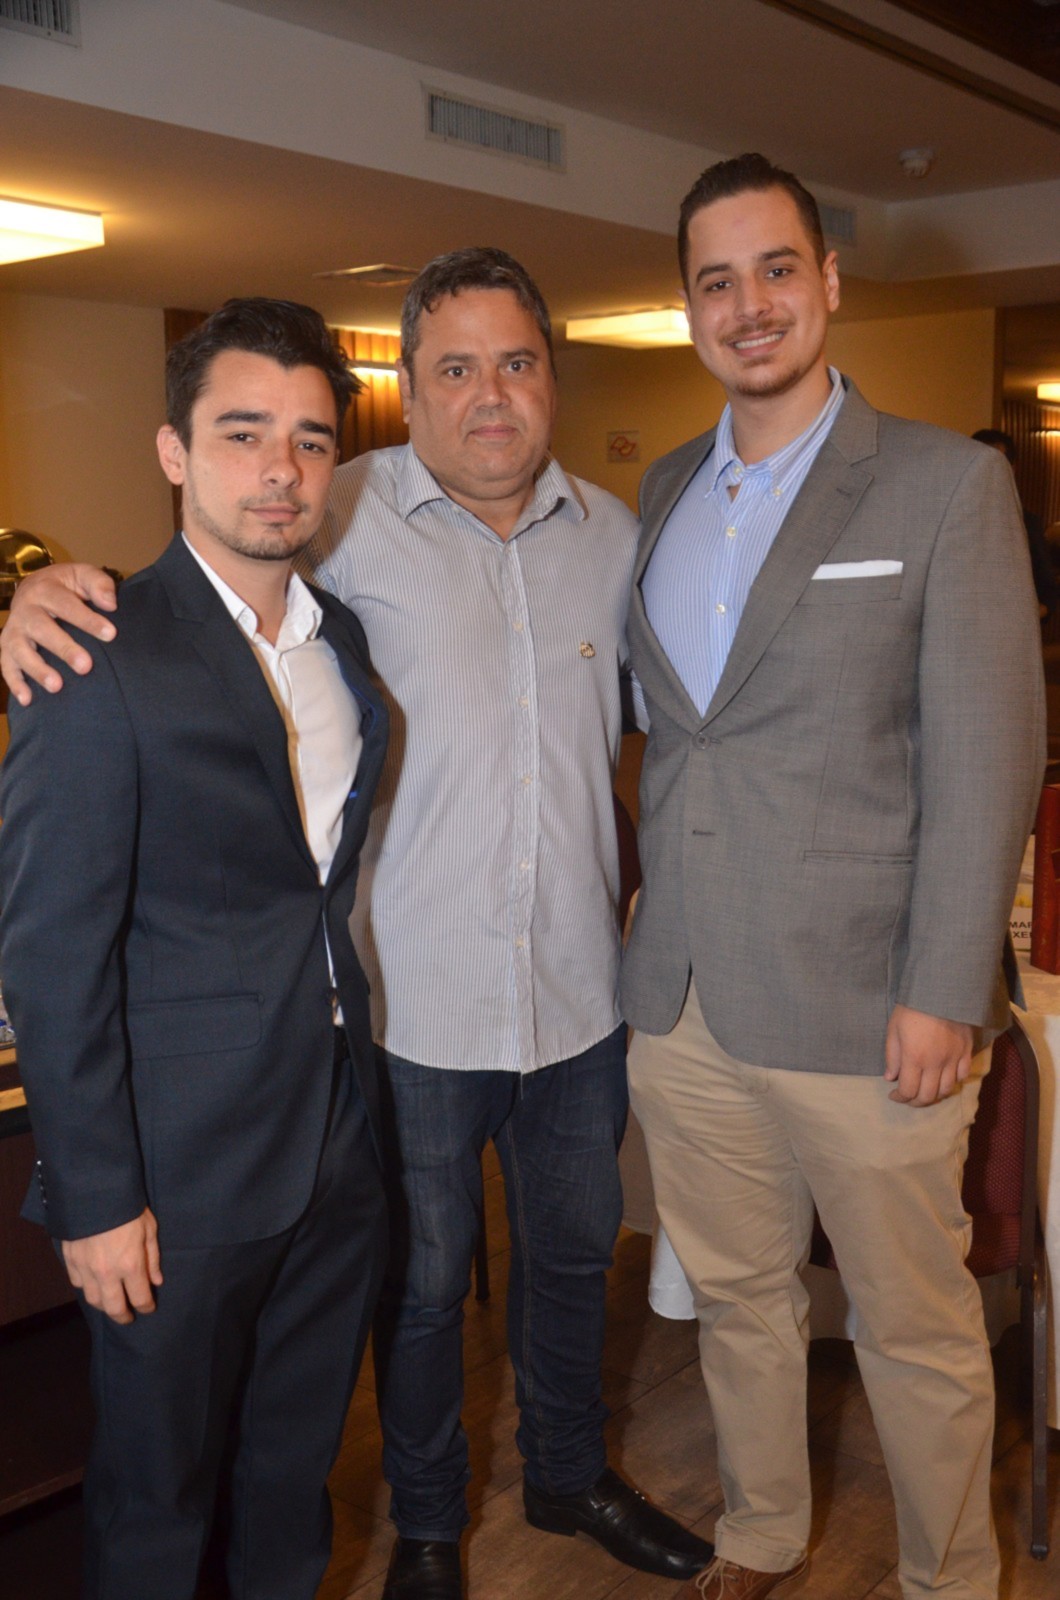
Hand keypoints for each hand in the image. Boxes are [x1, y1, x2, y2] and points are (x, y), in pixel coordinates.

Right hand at [1, 564, 117, 705]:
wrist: (34, 588)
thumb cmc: (67, 586)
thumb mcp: (83, 575)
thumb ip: (98, 584)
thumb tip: (110, 604)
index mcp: (45, 589)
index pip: (66, 604)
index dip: (87, 619)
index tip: (110, 634)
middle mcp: (25, 610)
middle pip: (41, 629)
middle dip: (63, 648)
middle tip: (86, 666)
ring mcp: (14, 630)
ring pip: (20, 650)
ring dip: (37, 669)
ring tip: (57, 686)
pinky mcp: (7, 648)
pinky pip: (6, 666)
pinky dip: (15, 683)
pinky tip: (28, 700)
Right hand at [61, 1207, 162, 1324]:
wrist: (95, 1191)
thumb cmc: (128, 1207)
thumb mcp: (149, 1229)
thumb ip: (152, 1258)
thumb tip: (156, 1281)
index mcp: (131, 1265)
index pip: (140, 1298)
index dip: (146, 1306)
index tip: (149, 1308)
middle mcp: (107, 1273)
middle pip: (114, 1308)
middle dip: (123, 1316)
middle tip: (128, 1317)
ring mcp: (86, 1268)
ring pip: (93, 1299)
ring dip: (103, 1305)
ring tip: (111, 1303)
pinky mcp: (71, 1260)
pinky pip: (77, 1283)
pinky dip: (87, 1287)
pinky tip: (93, 1284)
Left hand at [884, 1004, 973, 1105]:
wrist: (941, 991)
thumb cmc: (912, 1008)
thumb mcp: (894, 1029)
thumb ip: (892, 1056)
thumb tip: (890, 1077)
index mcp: (915, 1058)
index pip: (908, 1090)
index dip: (900, 1098)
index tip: (894, 1094)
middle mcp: (936, 1063)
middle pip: (928, 1096)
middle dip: (915, 1102)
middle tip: (908, 1097)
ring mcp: (954, 1058)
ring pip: (947, 1090)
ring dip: (935, 1095)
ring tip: (926, 1090)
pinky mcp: (966, 1051)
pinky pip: (963, 1075)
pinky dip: (953, 1082)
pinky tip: (944, 1078)